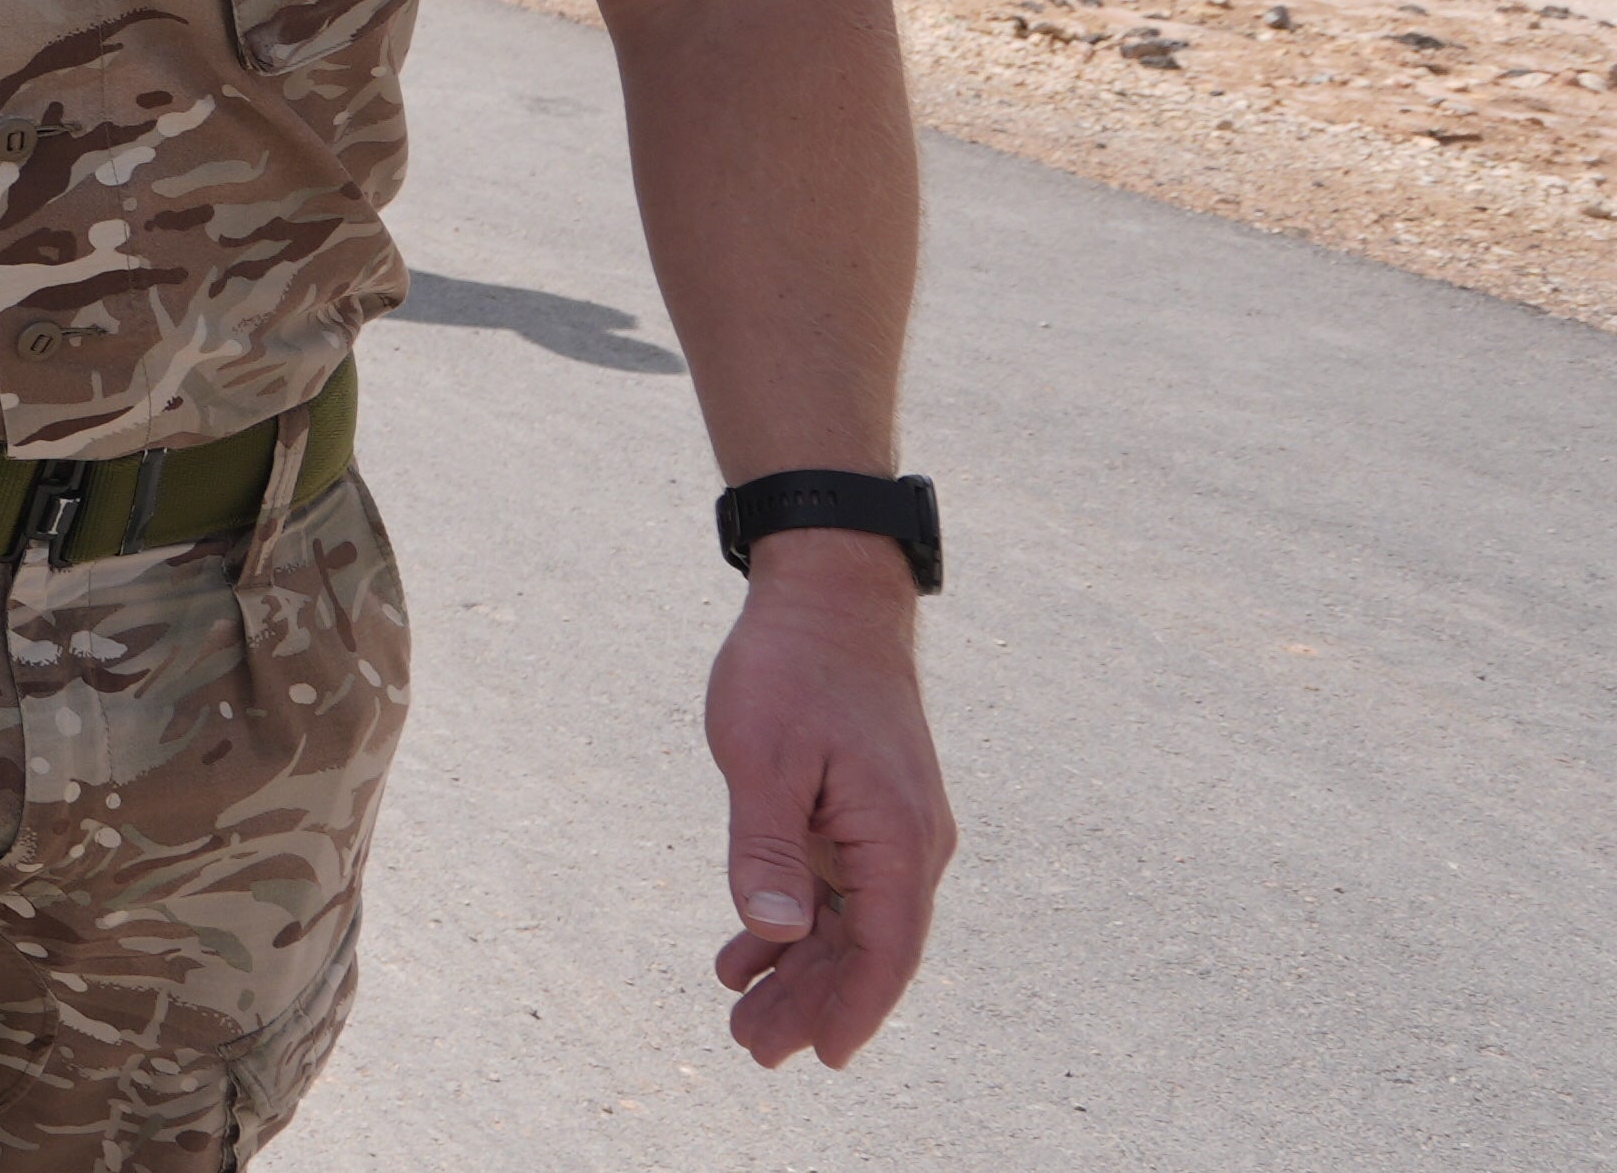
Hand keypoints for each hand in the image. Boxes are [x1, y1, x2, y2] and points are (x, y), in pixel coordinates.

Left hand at [702, 534, 954, 1068]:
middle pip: (866, 948)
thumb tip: (775, 932)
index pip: (887, 948)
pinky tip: (746, 954)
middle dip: (812, 1004)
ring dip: (799, 973)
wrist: (828, 591)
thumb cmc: (792, 666)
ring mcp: (887, 828)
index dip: (855, 1008)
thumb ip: (766, 848)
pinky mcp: (862, 812)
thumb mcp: (761, 757)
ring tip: (742, 1021)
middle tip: (751, 1050)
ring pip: (848, 924)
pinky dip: (794, 924)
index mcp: (897, 834)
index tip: (824, 1057)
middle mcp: (907, 841)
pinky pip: (836, 888)